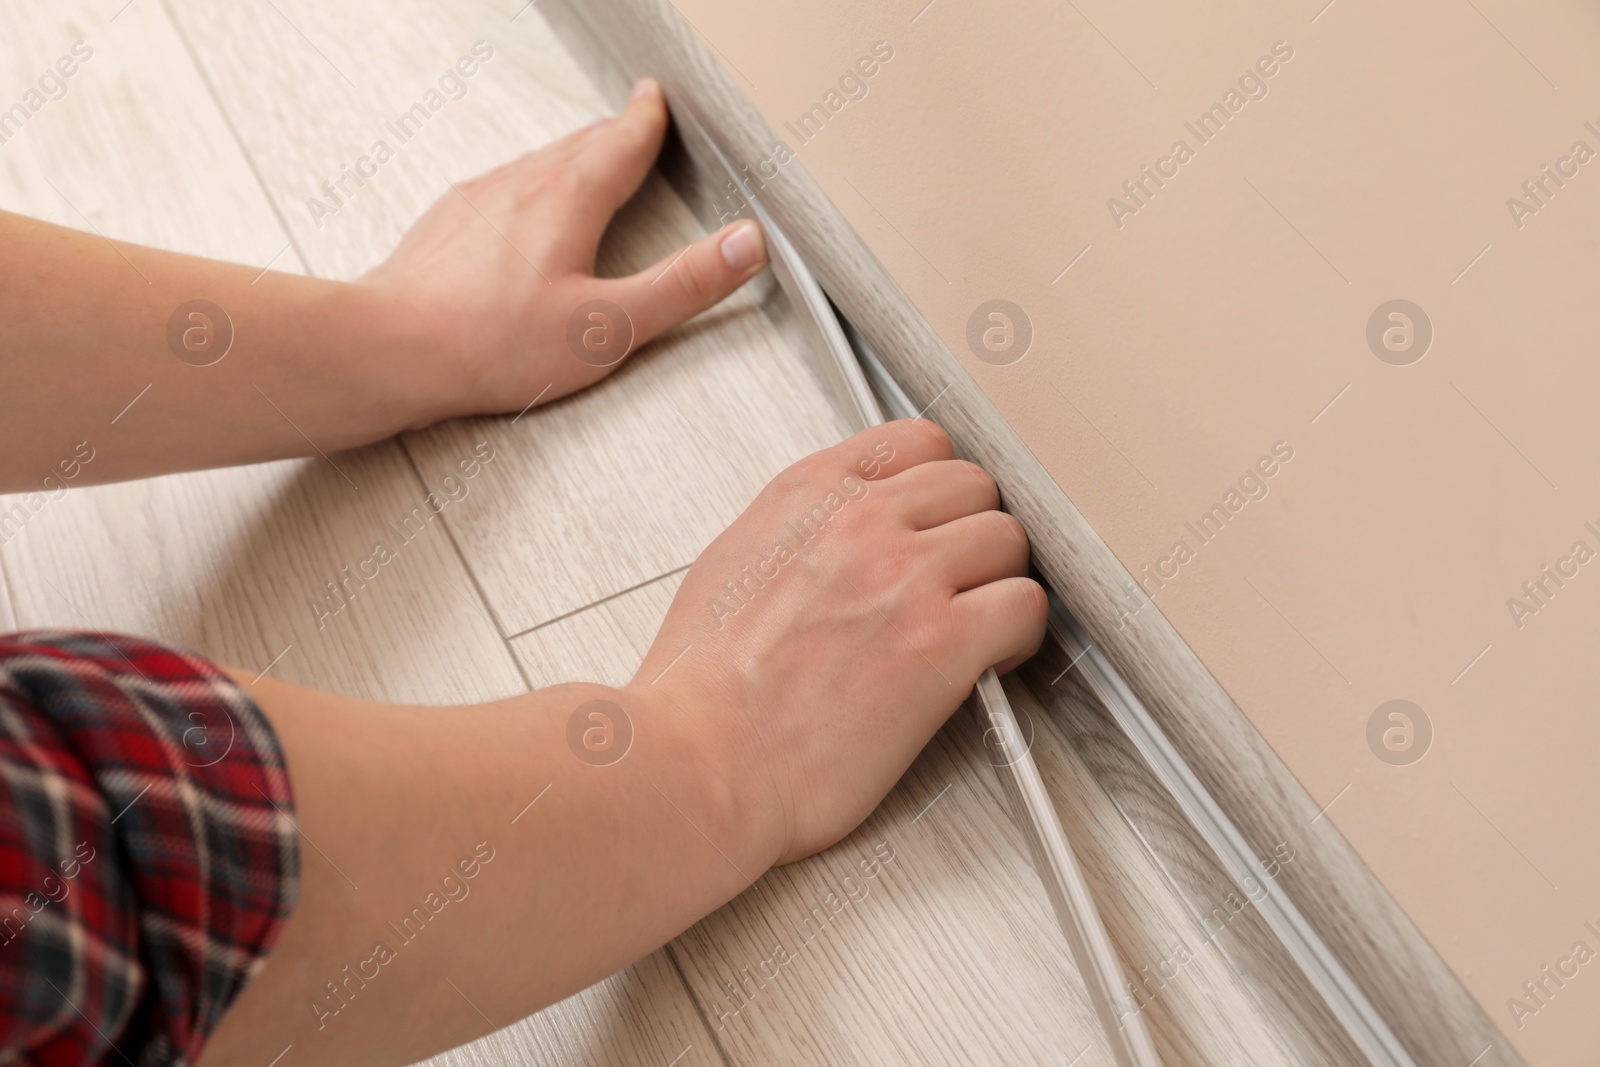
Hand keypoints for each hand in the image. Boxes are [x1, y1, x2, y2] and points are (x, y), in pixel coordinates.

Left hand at [361, 77, 768, 424]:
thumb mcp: (609, 325)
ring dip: (568, 159)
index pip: (620, 142)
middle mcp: (518, 187)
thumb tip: (743, 245)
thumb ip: (681, 285)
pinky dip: (524, 189)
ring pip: (533, 164)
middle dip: (611, 134)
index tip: (657, 100)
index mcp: (567, 200)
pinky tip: (518, 213)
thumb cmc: (490, 343)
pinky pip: (495, 191)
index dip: (646, 120)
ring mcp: (474, 203)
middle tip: (632, 123)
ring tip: (586, 163)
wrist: (388, 350)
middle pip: (577, 146)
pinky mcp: (443, 228)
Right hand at [629, 420, 1047, 864]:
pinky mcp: (942, 642)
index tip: (937, 520)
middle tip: (962, 580)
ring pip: (1009, 540)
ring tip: (980, 622)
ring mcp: (907, 576)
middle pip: (974, 488)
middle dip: (972, 534)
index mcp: (808, 493)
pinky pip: (1025, 607)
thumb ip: (800, 530)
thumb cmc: (699, 689)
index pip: (917, 442)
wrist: (698, 760)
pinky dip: (1022, 634)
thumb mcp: (733, 564)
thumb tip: (840, 535)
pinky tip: (995, 659)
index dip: (938, 487)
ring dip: (1000, 581)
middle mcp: (862, 520)